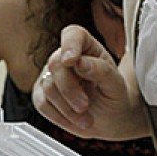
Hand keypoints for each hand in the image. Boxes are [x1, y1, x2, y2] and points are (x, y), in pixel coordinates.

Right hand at [31, 25, 147, 139]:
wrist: (108, 118)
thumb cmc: (113, 97)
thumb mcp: (116, 85)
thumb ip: (101, 71)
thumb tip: (80, 62)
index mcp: (87, 48)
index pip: (73, 35)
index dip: (69, 44)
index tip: (71, 60)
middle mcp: (64, 58)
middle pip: (56, 65)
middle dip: (70, 89)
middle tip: (85, 107)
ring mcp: (50, 76)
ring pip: (48, 87)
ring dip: (68, 108)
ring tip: (86, 119)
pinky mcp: (40, 95)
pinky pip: (42, 104)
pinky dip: (59, 116)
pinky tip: (74, 120)